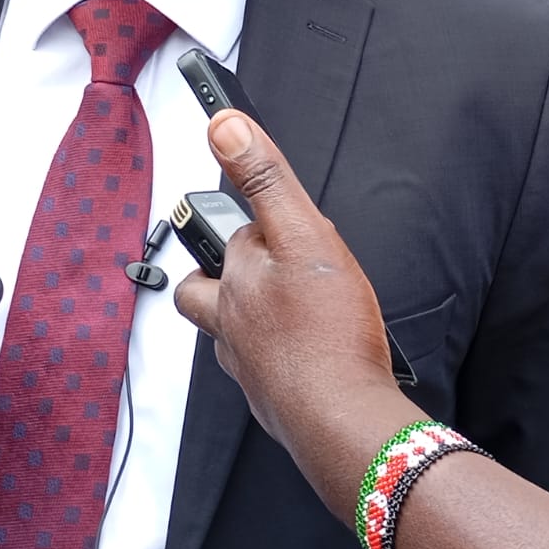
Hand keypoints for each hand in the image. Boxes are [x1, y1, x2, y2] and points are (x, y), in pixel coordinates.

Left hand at [173, 111, 398, 452]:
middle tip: (256, 261)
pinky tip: (306, 356)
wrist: (343, 420)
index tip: (270, 213)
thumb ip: (265, 182)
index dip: (254, 222)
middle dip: (222, 273)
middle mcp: (231, 324)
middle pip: (205, 290)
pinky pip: (261, 371)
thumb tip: (224, 127)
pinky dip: (276, 358)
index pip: (228, 237)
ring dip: (245, 318)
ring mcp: (249, 366)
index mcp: (235, 280)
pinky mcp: (272, 398)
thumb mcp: (303, 236)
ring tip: (280, 310)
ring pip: (230, 334)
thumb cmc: (328, 333)